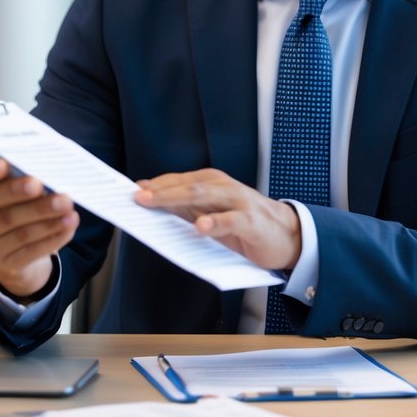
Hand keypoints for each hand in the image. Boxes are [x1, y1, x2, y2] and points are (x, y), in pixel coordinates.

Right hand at [0, 158, 79, 299]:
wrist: (14, 257)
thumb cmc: (17, 211)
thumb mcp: (14, 195)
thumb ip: (24, 182)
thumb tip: (50, 175)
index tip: (2, 165)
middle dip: (18, 192)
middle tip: (40, 185)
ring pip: (16, 228)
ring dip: (45, 217)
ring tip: (67, 207)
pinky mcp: (3, 264)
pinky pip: (30, 250)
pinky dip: (52, 237)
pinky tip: (68, 226)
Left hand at [135, 168, 301, 270]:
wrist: (288, 235)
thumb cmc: (245, 223)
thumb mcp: (212, 213)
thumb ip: (185, 207)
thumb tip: (150, 199)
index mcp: (213, 183)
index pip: (179, 180)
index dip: (154, 185)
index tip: (128, 191)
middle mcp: (224, 187)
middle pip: (188, 185)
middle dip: (160, 190)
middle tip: (136, 197)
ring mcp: (239, 202)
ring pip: (205, 196)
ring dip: (178, 198)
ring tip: (156, 203)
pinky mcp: (253, 222)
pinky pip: (232, 220)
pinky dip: (215, 223)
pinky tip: (200, 228)